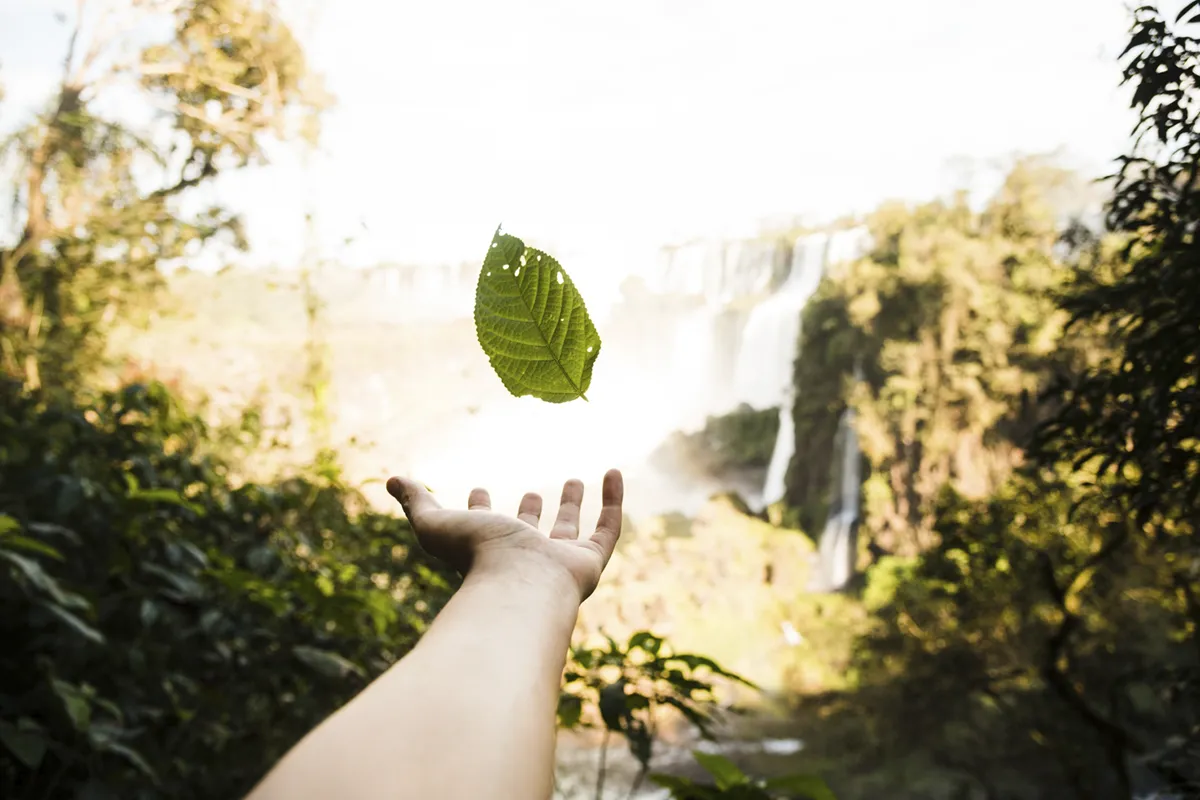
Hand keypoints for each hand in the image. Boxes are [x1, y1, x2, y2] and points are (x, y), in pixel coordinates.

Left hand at [386, 469, 623, 602]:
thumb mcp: (436, 524)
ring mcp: (558, 563)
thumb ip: (416, 502)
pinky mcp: (589, 562)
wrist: (518, 584)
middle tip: (534, 492)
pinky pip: (608, 529)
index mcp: (487, 552)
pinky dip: (613, 501)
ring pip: (568, 533)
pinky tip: (614, 472)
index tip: (477, 487)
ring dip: (571, 506)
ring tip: (573, 479)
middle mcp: (523, 559)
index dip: (478, 509)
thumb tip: (392, 479)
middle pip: (528, 534)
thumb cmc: (474, 557)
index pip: (482, 530)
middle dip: (530, 512)